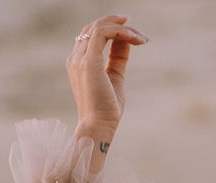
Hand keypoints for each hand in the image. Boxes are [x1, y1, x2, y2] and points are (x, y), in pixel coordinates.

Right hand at [68, 15, 145, 140]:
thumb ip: (118, 56)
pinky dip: (122, 31)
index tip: (133, 35)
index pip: (92, 35)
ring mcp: (79, 59)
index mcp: (79, 63)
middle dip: (118, 24)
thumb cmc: (106, 108)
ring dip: (123, 28)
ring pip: (100, 26)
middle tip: (138, 34)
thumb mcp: (115, 75)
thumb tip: (127, 38)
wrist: (99, 126)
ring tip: (140, 38)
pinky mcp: (88, 61)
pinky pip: (104, 32)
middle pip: (94, 26)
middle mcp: (76, 59)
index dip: (113, 29)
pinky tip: (135, 39)